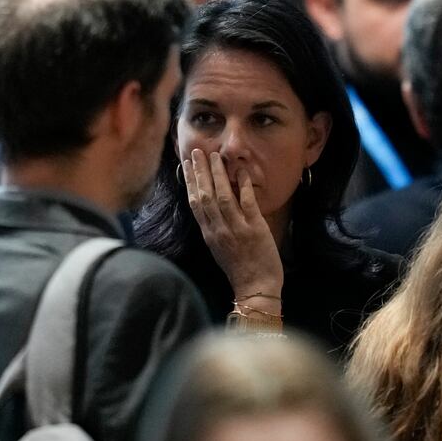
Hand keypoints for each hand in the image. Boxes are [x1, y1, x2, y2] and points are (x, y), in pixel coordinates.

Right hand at [182, 149, 282, 303]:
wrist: (255, 288)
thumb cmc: (239, 270)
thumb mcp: (219, 248)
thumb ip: (214, 227)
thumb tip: (211, 207)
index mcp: (209, 233)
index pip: (194, 203)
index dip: (190, 182)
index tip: (186, 164)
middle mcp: (218, 229)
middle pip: (205, 196)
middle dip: (199, 172)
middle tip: (196, 152)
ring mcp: (236, 229)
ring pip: (223, 197)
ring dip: (218, 175)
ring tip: (215, 156)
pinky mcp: (255, 229)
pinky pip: (247, 203)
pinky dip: (244, 186)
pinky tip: (241, 171)